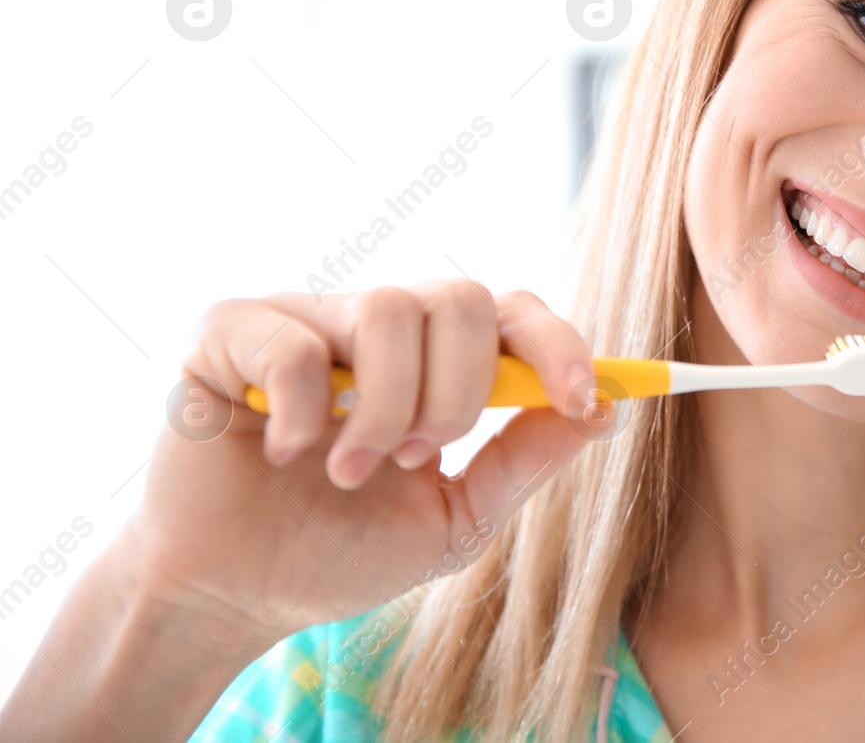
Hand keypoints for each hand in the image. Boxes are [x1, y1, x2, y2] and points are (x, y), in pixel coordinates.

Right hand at [129, 282, 592, 642]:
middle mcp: (378, 325)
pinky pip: (297, 344)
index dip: (559, 346)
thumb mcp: (456, 519)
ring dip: (386, 411)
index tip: (583, 399)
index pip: (515, 313)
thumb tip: (605, 410)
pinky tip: (282, 453)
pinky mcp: (232, 332)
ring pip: (391, 308)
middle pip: (464, 298)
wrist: (234, 594)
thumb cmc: (342, 550)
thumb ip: (524, 461)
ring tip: (351, 470)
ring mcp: (308, 319)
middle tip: (419, 457)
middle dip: (460, 393)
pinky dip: (304, 414)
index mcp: (436, 361)